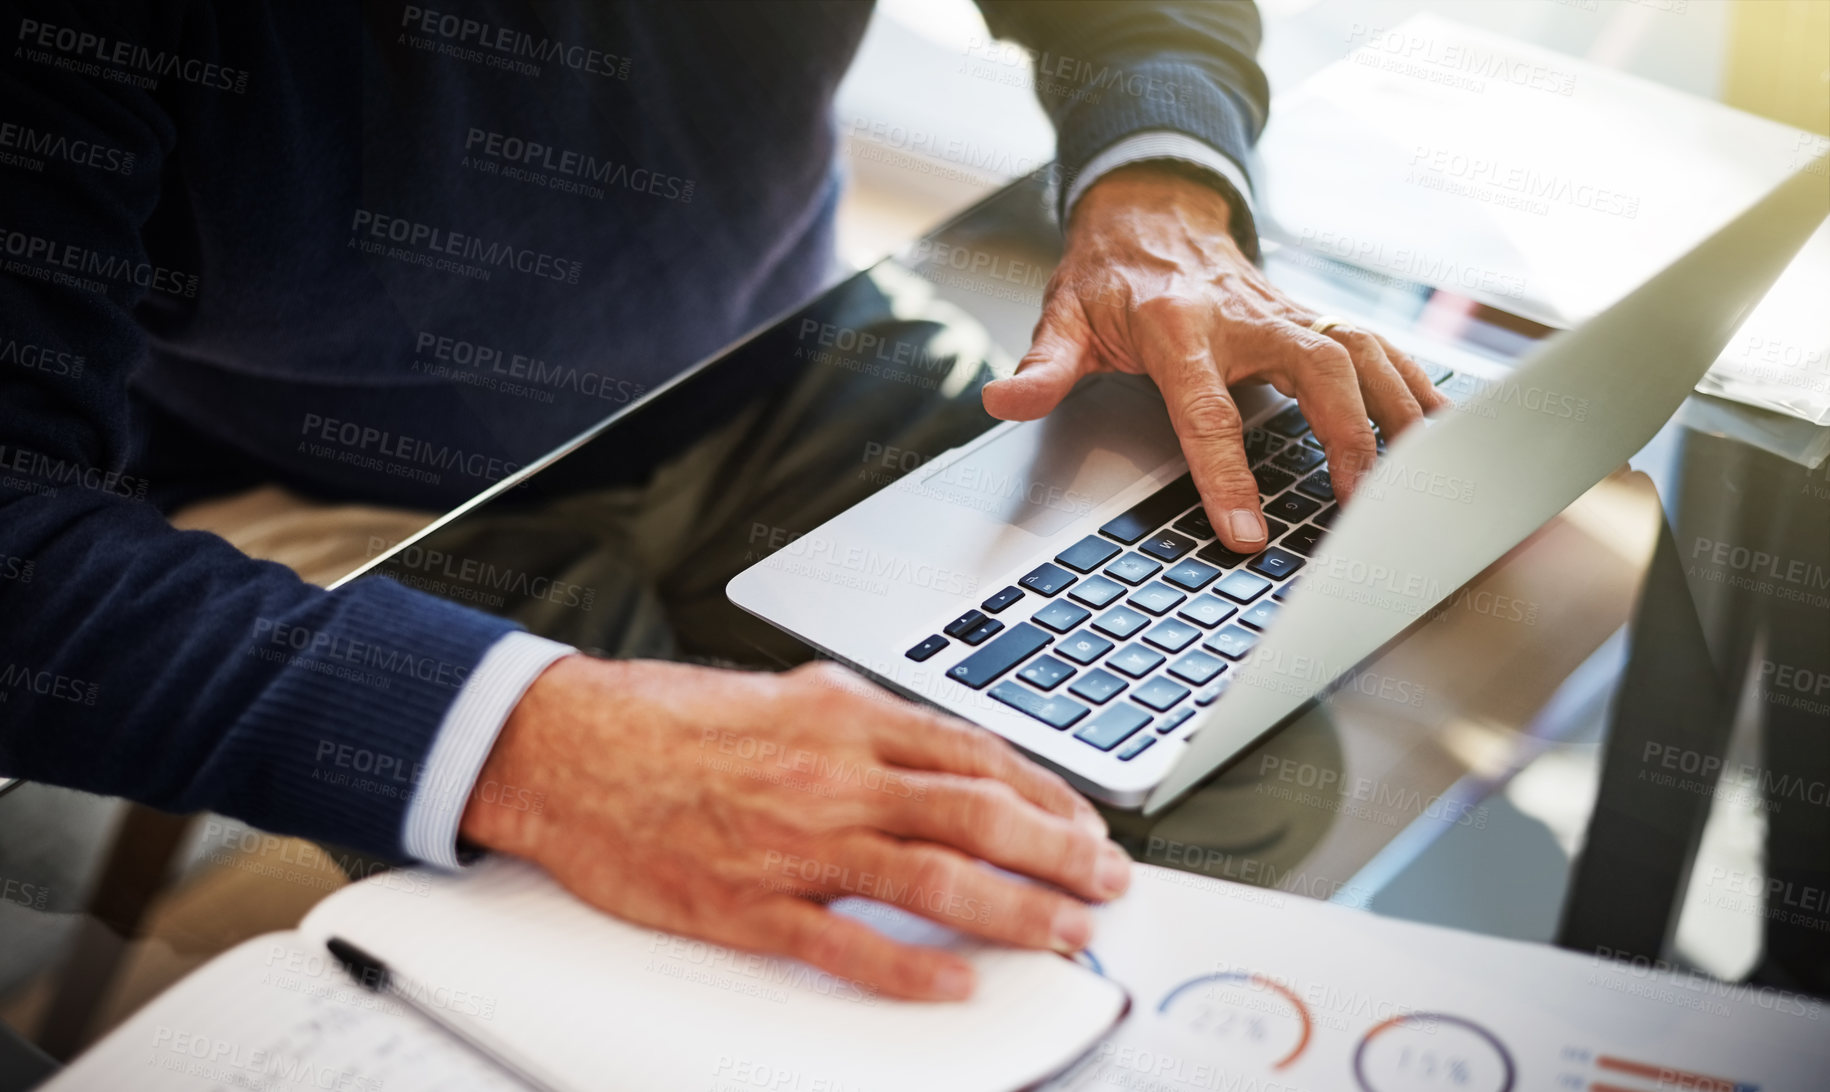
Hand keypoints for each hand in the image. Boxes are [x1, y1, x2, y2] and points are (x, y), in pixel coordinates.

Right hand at [460, 656, 1129, 1000]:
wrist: (569, 748)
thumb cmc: (670, 721)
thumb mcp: (786, 691)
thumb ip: (865, 717)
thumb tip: (936, 742)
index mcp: (846, 718)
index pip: (977, 758)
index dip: (1049, 796)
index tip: (1088, 825)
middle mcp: (834, 776)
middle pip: (977, 816)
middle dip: (1059, 855)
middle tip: (1107, 885)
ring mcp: (794, 844)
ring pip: (932, 879)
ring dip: (1015, 910)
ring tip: (1066, 934)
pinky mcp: (747, 904)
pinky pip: (844, 944)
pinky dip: (908, 966)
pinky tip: (957, 982)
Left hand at [982, 162, 1448, 552]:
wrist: (1152, 211)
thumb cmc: (1111, 277)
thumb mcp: (1063, 317)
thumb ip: (1043, 366)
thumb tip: (1004, 401)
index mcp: (1178, 325)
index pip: (1207, 410)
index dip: (1227, 476)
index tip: (1247, 536)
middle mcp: (1247, 314)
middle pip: (1318, 368)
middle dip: (1347, 437)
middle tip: (1361, 507)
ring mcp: (1292, 312)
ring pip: (1366, 353)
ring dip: (1399, 415)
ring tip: (1422, 484)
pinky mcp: (1322, 317)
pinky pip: (1384, 351)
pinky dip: (1419, 391)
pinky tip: (1445, 437)